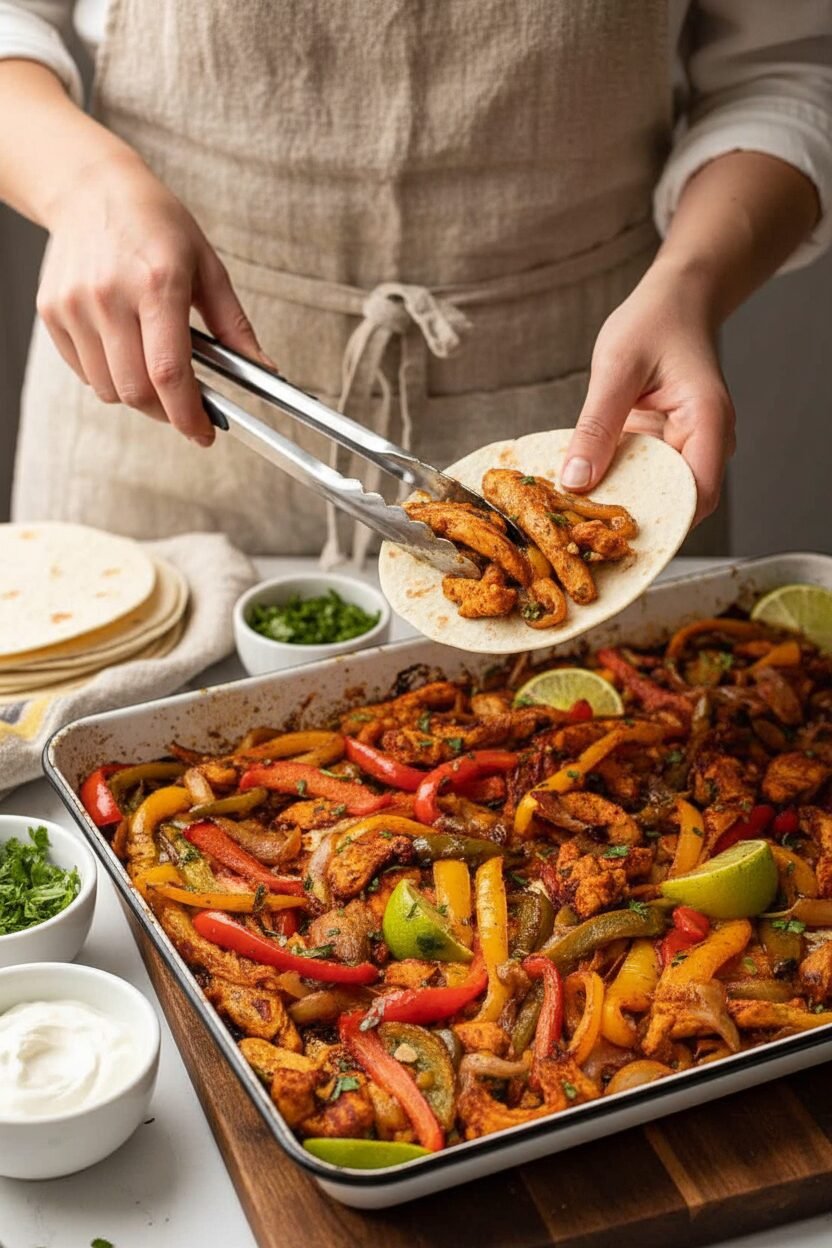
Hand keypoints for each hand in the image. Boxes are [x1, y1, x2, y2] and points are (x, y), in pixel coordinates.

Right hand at [36, 151, 268, 444]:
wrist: (92, 189)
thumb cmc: (155, 224)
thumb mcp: (207, 266)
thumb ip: (234, 326)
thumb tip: (263, 370)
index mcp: (157, 283)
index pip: (168, 372)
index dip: (188, 414)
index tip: (204, 433)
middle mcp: (110, 295)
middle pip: (136, 390)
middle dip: (166, 412)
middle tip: (185, 407)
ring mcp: (75, 305)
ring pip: (108, 389)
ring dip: (137, 395)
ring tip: (153, 368)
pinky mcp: (52, 312)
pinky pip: (85, 373)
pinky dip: (109, 377)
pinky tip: (124, 350)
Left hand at [561, 259, 735, 523]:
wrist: (675, 302)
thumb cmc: (653, 323)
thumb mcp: (616, 368)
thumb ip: (596, 426)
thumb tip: (575, 481)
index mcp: (707, 422)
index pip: (698, 494)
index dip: (662, 523)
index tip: (615, 538)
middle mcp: (706, 442)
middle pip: (679, 503)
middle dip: (635, 521)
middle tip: (583, 536)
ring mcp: (688, 447)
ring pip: (659, 493)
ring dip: (623, 506)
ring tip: (577, 519)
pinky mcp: (666, 447)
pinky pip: (644, 476)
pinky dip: (617, 485)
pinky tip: (583, 490)